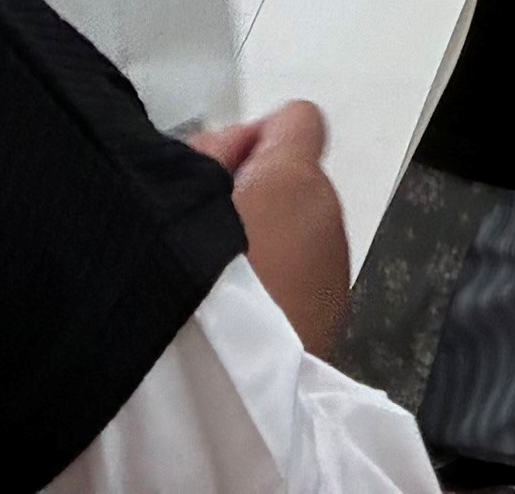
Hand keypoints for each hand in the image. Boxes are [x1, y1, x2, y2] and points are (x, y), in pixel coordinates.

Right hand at [191, 100, 350, 354]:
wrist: (224, 394)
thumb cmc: (197, 286)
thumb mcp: (179, 198)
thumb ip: (207, 159)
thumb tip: (228, 154)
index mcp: (296, 181)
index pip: (299, 121)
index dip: (257, 138)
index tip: (217, 170)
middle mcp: (329, 220)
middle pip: (297, 184)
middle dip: (256, 195)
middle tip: (202, 230)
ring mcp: (336, 276)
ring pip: (301, 236)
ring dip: (267, 245)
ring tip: (215, 283)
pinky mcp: (332, 324)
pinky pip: (303, 282)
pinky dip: (277, 287)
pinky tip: (237, 317)